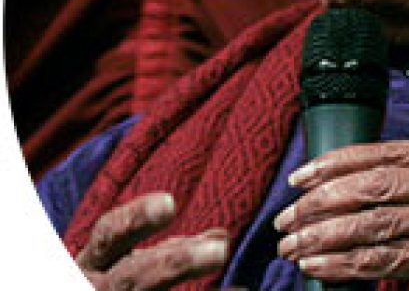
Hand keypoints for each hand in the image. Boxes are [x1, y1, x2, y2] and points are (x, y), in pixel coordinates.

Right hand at [76, 192, 230, 289]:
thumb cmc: (107, 289)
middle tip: (221, 249)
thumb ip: (169, 251)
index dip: (137, 218)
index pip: (110, 234)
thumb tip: (221, 236)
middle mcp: (95, 288)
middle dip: (176, 263)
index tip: (170, 203)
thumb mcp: (122, 268)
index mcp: (92, 264)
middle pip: (133, 277)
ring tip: (238, 286)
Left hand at [274, 142, 408, 288]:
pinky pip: (389, 261)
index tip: (302, 175)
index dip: (339, 161)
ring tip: (294, 245)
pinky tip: (321, 267)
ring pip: (377, 224)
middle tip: (288, 217)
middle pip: (377, 184)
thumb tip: (356, 182)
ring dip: (326, 236)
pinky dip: (348, 265)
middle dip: (323, 200)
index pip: (390, 151)